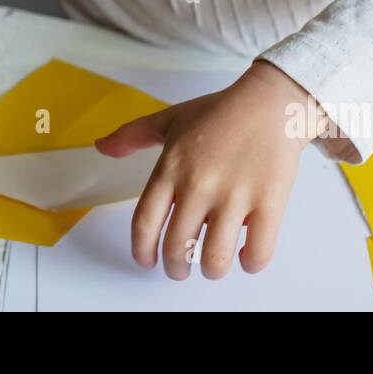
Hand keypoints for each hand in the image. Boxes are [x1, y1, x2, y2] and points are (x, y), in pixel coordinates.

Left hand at [94, 60, 322, 279]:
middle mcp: (198, 184)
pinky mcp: (269, 202)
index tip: (147, 260)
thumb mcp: (170, 119)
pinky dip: (250, 264)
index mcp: (172, 168)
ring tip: (212, 265)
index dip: (141, 251)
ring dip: (210, 271)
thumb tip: (101, 147)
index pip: (144, 223)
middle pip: (177, 248)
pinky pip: (258, 252)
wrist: (271, 102)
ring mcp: (234, 195)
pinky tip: (246, 256)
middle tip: (181, 268)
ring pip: (214, 259)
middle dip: (176, 268)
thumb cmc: (221, 112)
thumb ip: (132, 135)